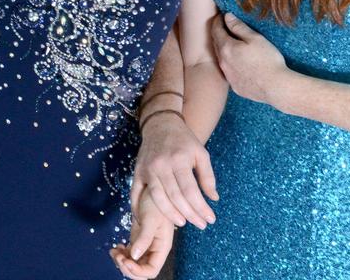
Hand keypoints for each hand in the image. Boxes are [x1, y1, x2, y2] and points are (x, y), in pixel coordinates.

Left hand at [110, 189, 175, 278]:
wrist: (152, 187)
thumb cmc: (156, 201)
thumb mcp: (150, 219)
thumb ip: (144, 238)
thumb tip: (134, 256)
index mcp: (161, 248)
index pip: (151, 270)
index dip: (138, 271)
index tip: (125, 261)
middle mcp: (153, 249)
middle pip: (141, 270)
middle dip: (127, 268)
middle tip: (117, 256)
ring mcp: (144, 245)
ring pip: (133, 263)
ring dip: (121, 261)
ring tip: (113, 251)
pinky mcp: (137, 239)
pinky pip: (129, 254)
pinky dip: (120, 254)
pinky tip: (115, 247)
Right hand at [131, 111, 216, 228]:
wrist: (160, 124)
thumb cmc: (184, 140)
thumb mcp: (201, 153)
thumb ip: (208, 176)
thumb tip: (213, 199)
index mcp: (179, 160)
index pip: (190, 190)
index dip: (200, 207)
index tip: (210, 219)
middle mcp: (161, 165)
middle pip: (175, 197)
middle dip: (190, 214)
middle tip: (201, 225)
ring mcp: (147, 169)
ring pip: (157, 198)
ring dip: (170, 214)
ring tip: (183, 223)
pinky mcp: (137, 172)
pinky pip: (136, 194)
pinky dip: (138, 208)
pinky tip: (146, 220)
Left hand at [211, 13, 288, 106]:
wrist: (276, 88)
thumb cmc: (268, 60)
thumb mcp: (255, 38)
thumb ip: (239, 27)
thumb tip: (227, 16)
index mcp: (226, 48)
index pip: (216, 30)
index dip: (217, 21)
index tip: (221, 16)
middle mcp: (223, 62)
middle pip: (216, 44)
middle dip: (219, 34)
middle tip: (224, 27)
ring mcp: (228, 76)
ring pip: (222, 59)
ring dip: (223, 50)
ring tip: (232, 43)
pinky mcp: (235, 86)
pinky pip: (229, 72)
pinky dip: (231, 64)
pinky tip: (239, 63)